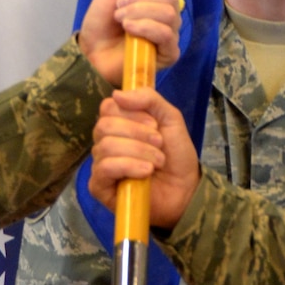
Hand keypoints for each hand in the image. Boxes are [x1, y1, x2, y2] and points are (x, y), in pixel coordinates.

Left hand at [78, 0, 185, 86]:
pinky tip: (129, 29)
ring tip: (121, 19)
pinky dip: (145, 27)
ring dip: (139, 12)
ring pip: (169, 13)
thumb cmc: (102, 21)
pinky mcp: (169, 53)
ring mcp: (171, 34)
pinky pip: (167, 34)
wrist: (90, 51)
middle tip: (119, 7)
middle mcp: (170, 13)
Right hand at [90, 89, 200, 229]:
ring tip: (157, 162)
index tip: (154, 124)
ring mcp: (100, 164)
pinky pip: (104, 168)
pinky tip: (146, 173)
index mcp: (118, 124)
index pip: (108, 107)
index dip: (131, 112)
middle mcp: (104, 142)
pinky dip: (128, 166)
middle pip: (104, 125)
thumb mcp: (170, 119)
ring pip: (106, 146)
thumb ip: (149, 99)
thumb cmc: (176, 155)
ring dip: (139, 152)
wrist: (185, 190)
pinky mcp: (98, 186)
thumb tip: (117, 94)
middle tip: (159, 144)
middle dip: (138, 134)